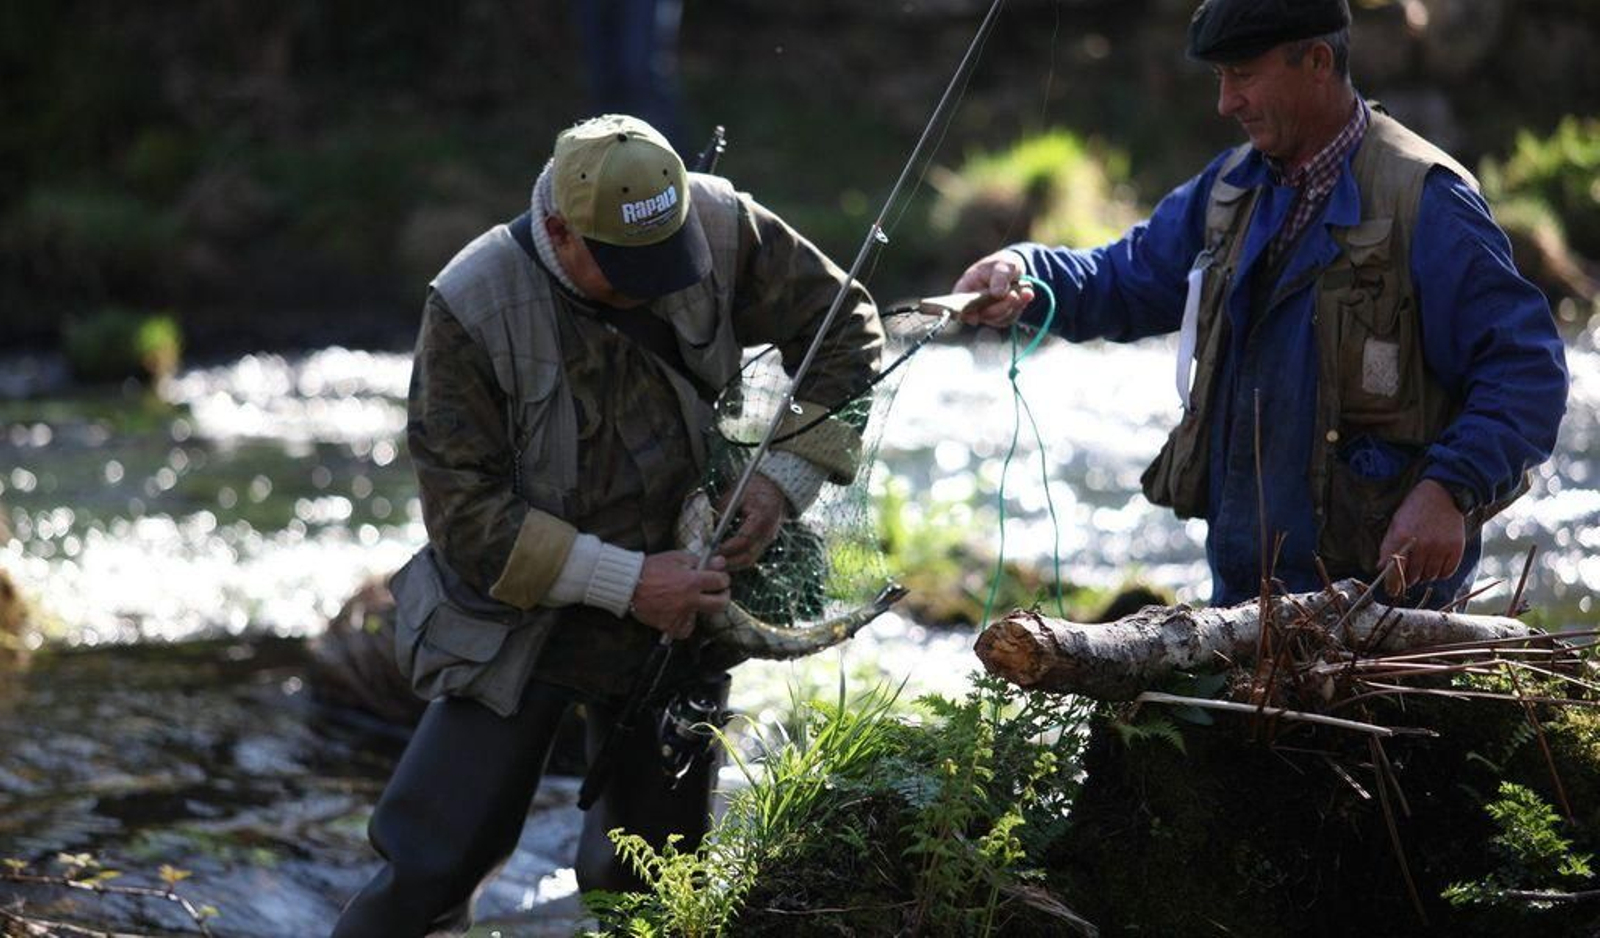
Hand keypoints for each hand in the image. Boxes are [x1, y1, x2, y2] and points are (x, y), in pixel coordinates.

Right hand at [629, 550, 729, 639]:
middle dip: (723, 596)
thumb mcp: (677, 558)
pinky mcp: (670, 625)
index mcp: (692, 581)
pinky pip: (686, 629)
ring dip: (700, 609)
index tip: (719, 578)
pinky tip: (681, 613)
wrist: (628, 585)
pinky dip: (685, 623)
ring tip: (691, 601)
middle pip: (721, 604)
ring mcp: (680, 615)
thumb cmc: (651, 568)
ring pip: (703, 617)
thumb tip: (720, 562)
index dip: (723, 578)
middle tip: (718, 593)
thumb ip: (700, 561)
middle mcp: (689, 600)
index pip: (721, 582)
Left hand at [715, 473, 787, 569]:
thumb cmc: (752, 490)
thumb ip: (722, 512)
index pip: (744, 540)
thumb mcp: (735, 496)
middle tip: (710, 564)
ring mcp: (768, 540)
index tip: (710, 550)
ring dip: (731, 565)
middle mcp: (768, 533)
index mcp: (762, 519)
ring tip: (714, 565)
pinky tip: (722, 560)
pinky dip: (736, 561)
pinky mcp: (764, 543)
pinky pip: (750, 556)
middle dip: (728, 563)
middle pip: (748, 557)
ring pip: (749, 560)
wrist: (773, 489)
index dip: (726, 548)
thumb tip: (707, 530)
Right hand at [951, 250, 1033, 327]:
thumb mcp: (1001, 265)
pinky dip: (1020, 307)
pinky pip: (1010, 318)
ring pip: (998, 318)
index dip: (965, 314)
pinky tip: (1027, 295)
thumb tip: (997, 293)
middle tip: (1014, 295)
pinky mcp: (1000, 317)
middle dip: (1000, 307)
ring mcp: (987, 312)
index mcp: (966, 288)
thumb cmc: (1001, 265)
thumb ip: (999, 277)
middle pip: (983, 315)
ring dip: (1013, 306)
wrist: (1014, 270)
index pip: (959, 304)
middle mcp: (973, 304)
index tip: (975, 319)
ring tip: (1026, 291)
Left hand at [1377, 479, 1465, 594]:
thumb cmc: (1414, 510)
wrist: (1442, 495)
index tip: (1393, 589)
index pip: (1395, 570)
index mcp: (1402, 537)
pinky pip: (1446, 573)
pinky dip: (1440, 573)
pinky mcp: (1455, 549)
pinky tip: (1436, 564)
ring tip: (1423, 564)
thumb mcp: (1395, 524)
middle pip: (1413, 577)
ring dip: (1424, 575)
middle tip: (1409, 571)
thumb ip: (1387, 547)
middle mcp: (1422, 544)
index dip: (1393, 584)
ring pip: (1429, 577)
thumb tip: (1380, 568)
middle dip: (1408, 578)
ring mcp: (1440, 547)